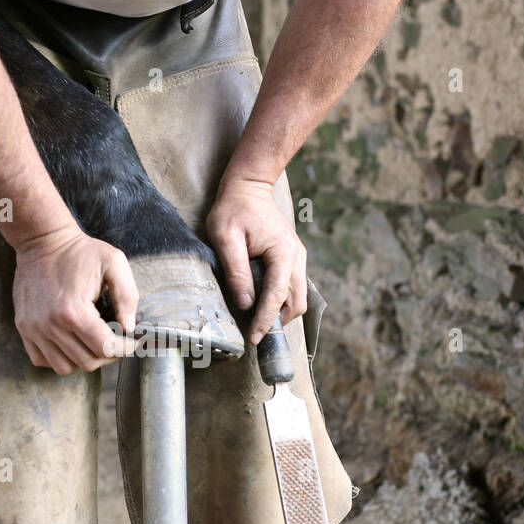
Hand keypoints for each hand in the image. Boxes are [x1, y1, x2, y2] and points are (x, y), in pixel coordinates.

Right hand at [12, 227, 137, 374]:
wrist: (42, 241)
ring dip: (84, 358)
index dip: (124, 348)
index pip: (106, 349)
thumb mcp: (114, 262)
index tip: (131, 341)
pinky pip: (42, 360)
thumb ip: (127, 296)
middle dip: (108, 355)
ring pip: (65, 367)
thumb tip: (129, 327)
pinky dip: (59, 358)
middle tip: (115, 340)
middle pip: (87, 362)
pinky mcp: (24, 329)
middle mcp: (50, 325)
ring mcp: (34, 329)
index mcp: (73, 311)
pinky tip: (71, 342)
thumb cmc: (79, 252)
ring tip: (93, 342)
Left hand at [206, 176, 306, 343]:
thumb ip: (236, 270)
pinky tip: (262, 303)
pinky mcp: (292, 257)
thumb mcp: (225, 237)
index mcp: (283, 253)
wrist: (250, 185)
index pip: (277, 297)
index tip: (254, 338)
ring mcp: (297, 257)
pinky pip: (293, 287)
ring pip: (298, 297)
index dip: (266, 321)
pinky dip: (281, 300)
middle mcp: (296, 257)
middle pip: (296, 303)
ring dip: (281, 312)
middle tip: (255, 333)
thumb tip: (245, 303)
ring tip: (257, 321)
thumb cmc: (234, 207)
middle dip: (278, 321)